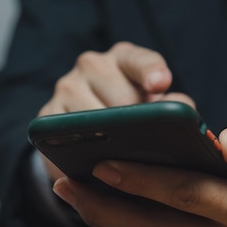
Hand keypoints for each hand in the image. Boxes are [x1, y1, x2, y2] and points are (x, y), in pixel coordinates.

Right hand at [39, 42, 193, 179]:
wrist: (85, 134)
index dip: (151, 72)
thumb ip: (174, 108)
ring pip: (91, 119)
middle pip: (119, 98)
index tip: (161, 85)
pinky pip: (64, 137)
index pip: (139, 61)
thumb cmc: (132, 119)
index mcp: (124, 59)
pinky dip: (81, 153)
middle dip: (134, 124)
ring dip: (108, 141)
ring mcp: (66, 88)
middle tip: (146, 146)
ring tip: (124, 160)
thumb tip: (180, 112)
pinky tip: (95, 166)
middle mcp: (92, 66)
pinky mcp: (45, 114)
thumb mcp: (156, 109)